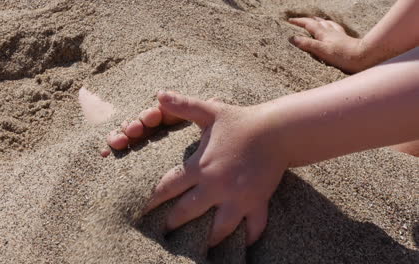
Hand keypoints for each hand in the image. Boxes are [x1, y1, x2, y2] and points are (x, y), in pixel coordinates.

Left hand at [144, 91, 287, 246]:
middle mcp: (216, 185)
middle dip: (172, 225)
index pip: (168, 187)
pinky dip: (248, 238)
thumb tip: (158, 93)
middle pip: (186, 212)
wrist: (276, 129)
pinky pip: (253, 227)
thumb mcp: (209, 111)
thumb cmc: (240, 120)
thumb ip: (183, 105)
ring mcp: (237, 197)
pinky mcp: (257, 202)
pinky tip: (241, 247)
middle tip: (163, 234)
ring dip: (207, 240)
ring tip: (197, 250)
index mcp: (200, 166)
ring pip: (218, 228)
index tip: (142, 211)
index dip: (152, 200)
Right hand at [289, 17, 365, 72]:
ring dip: (320, 21)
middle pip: (318, 22)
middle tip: (300, 20)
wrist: (363, 57)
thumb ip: (307, 44)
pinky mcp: (345, 40)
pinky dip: (331, 26)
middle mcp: (331, 31)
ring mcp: (338, 35)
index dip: (298, 22)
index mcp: (323, 33)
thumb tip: (292, 38)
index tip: (289, 20)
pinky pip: (336, 28)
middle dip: (307, 20)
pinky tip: (333, 28)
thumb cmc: (342, 55)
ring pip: (327, 24)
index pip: (308, 24)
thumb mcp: (321, 50)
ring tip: (316, 20)